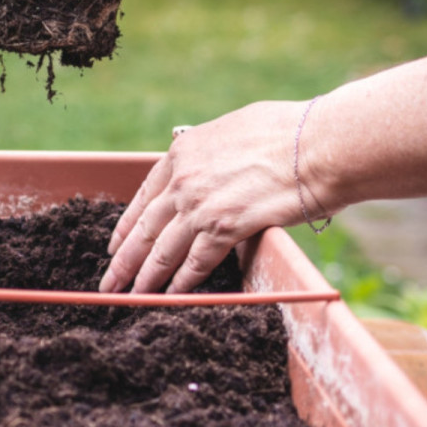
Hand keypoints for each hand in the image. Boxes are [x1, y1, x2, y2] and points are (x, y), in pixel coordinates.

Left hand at [100, 100, 312, 293]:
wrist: (318, 145)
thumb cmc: (291, 132)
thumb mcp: (237, 129)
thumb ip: (216, 153)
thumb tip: (219, 163)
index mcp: (184, 151)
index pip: (144, 195)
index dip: (127, 225)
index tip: (115, 243)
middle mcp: (183, 178)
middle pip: (144, 227)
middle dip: (124, 259)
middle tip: (108, 282)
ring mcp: (200, 204)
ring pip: (162, 250)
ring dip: (145, 278)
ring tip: (131, 297)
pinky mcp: (224, 227)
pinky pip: (195, 262)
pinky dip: (182, 283)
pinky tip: (171, 296)